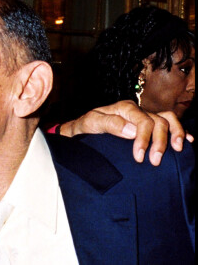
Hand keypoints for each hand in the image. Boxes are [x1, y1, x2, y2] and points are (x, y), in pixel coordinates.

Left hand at [58, 100, 192, 165]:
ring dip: (175, 133)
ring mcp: (144, 116)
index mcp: (124, 108)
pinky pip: (168, 122)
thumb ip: (110, 124)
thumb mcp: (91, 123)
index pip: (142, 121)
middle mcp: (136, 110)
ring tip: (178, 149)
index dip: (144, 139)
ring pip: (167, 118)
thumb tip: (131, 130)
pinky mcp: (148, 125)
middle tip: (155, 162)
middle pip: (158, 120)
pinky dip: (180, 131)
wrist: (83, 129)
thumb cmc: (86, 126)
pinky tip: (187, 141)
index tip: (139, 157)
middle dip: (159, 142)